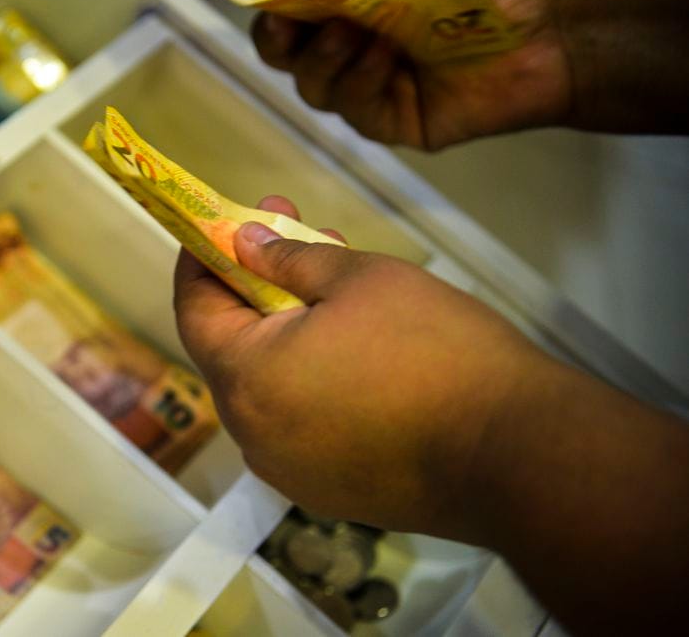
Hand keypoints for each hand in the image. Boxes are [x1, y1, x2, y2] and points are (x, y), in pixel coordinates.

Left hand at [173, 195, 554, 535]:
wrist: (517, 454)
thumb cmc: (435, 350)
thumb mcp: (359, 278)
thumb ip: (287, 259)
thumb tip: (241, 244)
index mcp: (245, 379)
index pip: (193, 310)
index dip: (202, 260)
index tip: (225, 221)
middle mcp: (253, 435)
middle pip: (232, 347)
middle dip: (258, 286)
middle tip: (300, 235)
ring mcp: (291, 470)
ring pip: (270, 384)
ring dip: (289, 330)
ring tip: (341, 284)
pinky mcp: (331, 490)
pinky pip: (302, 422)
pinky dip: (312, 377)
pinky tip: (359, 348)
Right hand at [251, 0, 574, 149]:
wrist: (554, 31)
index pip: (292, 8)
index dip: (272, 8)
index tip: (264, 0)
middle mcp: (359, 41)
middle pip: (289, 56)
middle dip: (284, 41)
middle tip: (288, 26)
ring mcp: (376, 85)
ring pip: (315, 87)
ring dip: (328, 59)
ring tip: (361, 33)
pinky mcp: (396, 121)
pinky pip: (354, 111)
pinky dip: (362, 83)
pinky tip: (388, 60)